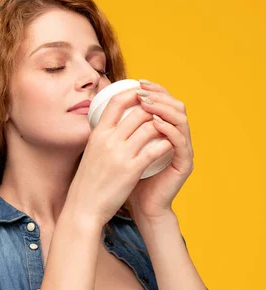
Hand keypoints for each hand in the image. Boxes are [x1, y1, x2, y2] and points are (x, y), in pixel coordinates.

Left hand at [127, 80, 193, 221]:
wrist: (140, 207)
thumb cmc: (128, 180)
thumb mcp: (122, 150)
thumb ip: (122, 130)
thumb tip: (105, 106)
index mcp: (165, 132)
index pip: (164, 102)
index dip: (153, 90)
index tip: (137, 82)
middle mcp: (177, 137)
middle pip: (176, 105)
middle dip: (159, 95)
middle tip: (143, 90)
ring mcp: (183, 150)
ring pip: (181, 119)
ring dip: (163, 108)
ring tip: (146, 103)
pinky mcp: (185, 163)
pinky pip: (180, 141)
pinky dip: (169, 129)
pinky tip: (156, 123)